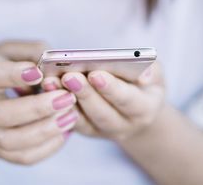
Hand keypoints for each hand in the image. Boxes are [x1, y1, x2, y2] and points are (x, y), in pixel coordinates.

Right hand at [0, 41, 77, 164]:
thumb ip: (27, 50)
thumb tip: (54, 60)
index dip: (15, 74)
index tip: (39, 72)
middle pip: (2, 114)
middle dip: (38, 108)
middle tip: (67, 98)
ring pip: (10, 141)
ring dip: (45, 131)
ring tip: (70, 116)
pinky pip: (20, 157)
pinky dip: (46, 148)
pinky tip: (64, 132)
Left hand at [42, 62, 164, 141]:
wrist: (138, 108)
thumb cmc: (144, 83)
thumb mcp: (156, 73)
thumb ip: (152, 71)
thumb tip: (144, 75)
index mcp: (145, 110)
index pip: (128, 100)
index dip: (111, 88)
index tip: (95, 73)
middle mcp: (125, 126)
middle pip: (102, 113)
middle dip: (84, 94)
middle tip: (68, 75)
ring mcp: (104, 132)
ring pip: (84, 120)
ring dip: (66, 101)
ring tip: (51, 81)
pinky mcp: (87, 130)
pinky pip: (71, 122)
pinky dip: (57, 108)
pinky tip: (46, 90)